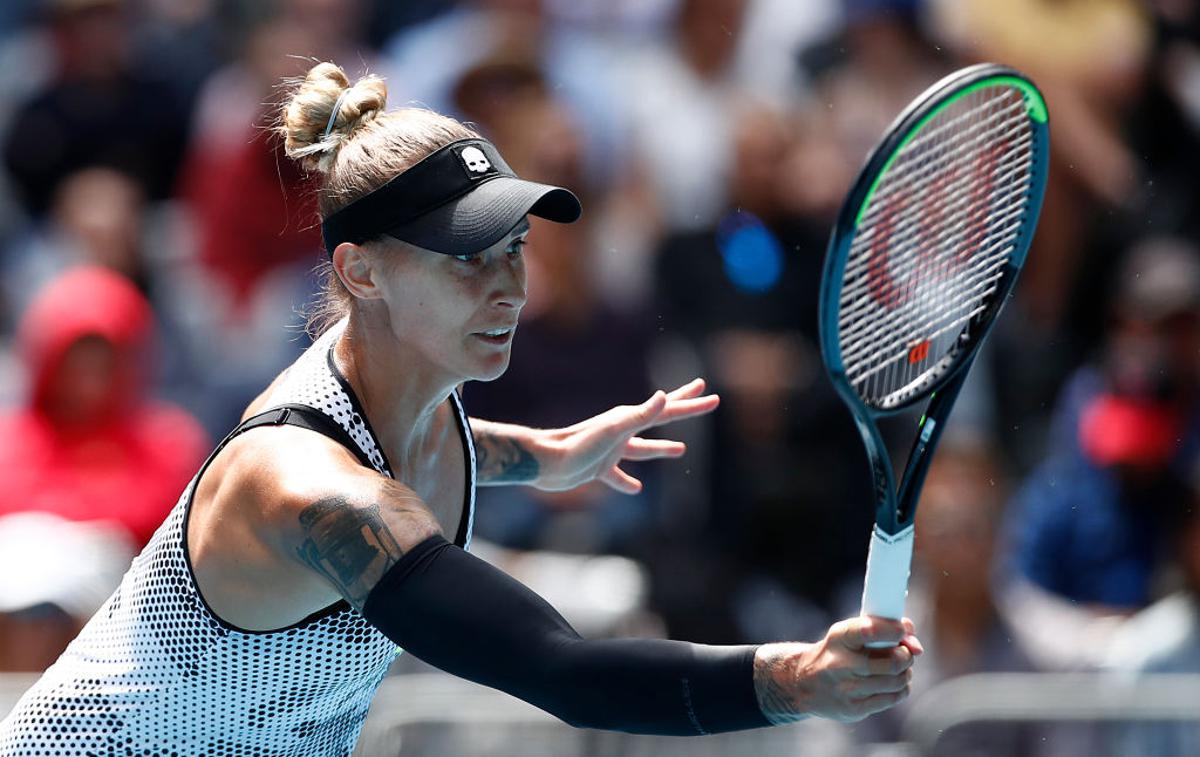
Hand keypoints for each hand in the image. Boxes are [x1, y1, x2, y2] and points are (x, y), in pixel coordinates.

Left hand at [534, 379, 718, 493]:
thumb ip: (640, 415)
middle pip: (660, 420)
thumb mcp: (613, 430)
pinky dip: (628, 482)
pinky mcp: (598, 468)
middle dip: (682, 411)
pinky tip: (636, 489)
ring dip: (661, 449)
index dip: (690, 404)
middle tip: (704, 402)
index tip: (711, 396)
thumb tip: (664, 396)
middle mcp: (622, 431)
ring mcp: (611, 450)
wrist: (546, 461)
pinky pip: (619, 476)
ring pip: (643, 449)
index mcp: (628, 419)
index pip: (667, 410)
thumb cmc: (579, 444)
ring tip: (681, 450)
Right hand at [753, 616, 922, 724]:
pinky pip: (893, 698)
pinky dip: (900, 688)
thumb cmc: (836, 653)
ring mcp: (848, 689)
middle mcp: (841, 664)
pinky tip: (892, 682)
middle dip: (907, 655)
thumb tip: (916, 644)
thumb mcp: (847, 634)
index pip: (870, 630)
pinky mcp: (854, 708)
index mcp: (839, 638)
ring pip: (898, 681)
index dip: (894, 629)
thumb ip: (881, 630)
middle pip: (894, 660)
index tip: (904, 629)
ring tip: (898, 668)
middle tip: (904, 652)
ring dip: (905, 672)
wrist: (804, 683)